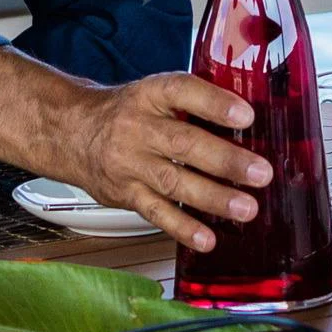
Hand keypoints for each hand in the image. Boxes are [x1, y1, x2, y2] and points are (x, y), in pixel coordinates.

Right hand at [51, 73, 274, 252]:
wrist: (70, 132)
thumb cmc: (125, 114)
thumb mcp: (152, 95)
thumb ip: (192, 104)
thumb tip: (249, 121)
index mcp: (150, 95)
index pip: (182, 92)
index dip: (215, 103)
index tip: (246, 116)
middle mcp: (138, 128)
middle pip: (184, 144)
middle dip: (226, 160)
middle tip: (261, 173)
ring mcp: (130, 164)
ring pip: (173, 182)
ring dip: (213, 197)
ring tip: (246, 208)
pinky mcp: (125, 194)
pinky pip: (156, 213)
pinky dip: (183, 228)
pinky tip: (207, 238)